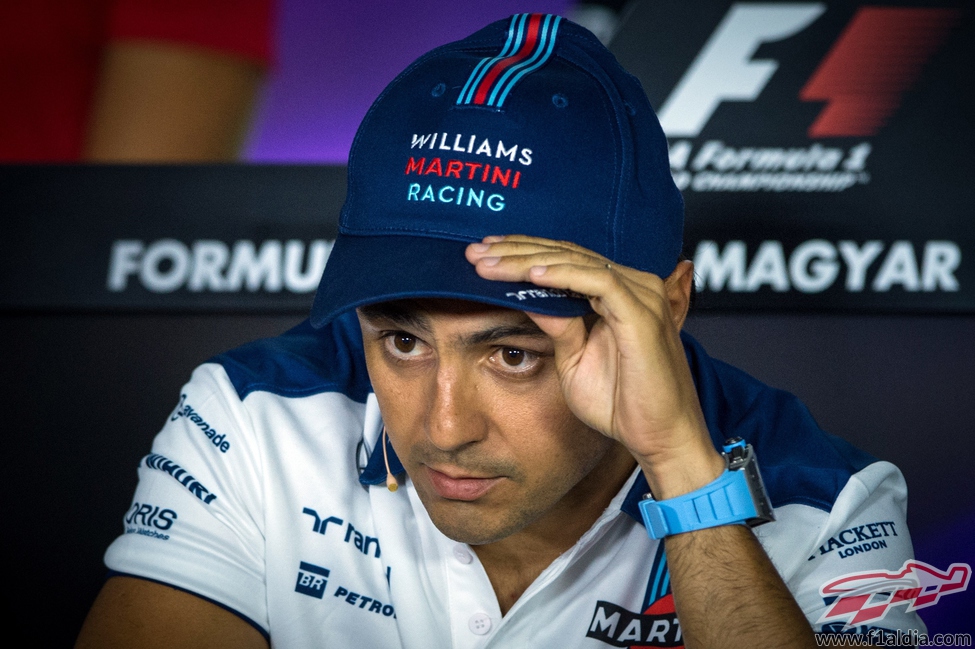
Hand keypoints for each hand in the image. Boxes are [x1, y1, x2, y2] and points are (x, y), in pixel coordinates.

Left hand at [466, 235, 723, 497]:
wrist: (659, 438)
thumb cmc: (623, 404)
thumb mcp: (573, 359)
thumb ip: (556, 326)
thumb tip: (526, 297)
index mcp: (617, 293)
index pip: (565, 259)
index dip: (522, 253)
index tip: (481, 256)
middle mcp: (632, 285)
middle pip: (566, 254)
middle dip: (515, 251)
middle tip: (473, 252)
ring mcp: (640, 295)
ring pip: (576, 261)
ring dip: (528, 260)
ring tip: (488, 262)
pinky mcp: (642, 313)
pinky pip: (597, 282)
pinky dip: (563, 275)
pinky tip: (531, 273)